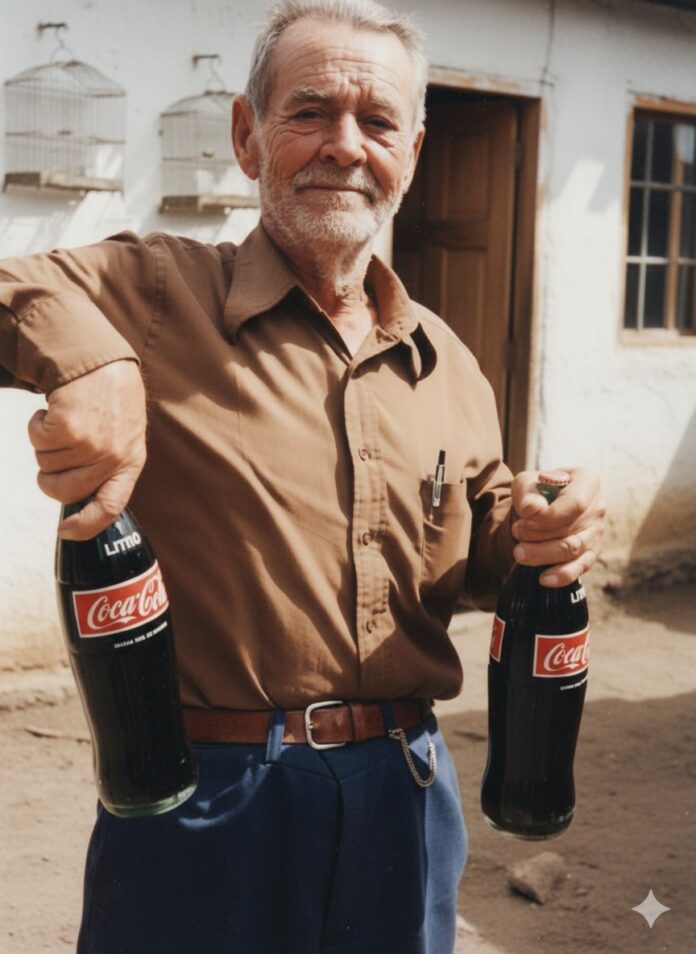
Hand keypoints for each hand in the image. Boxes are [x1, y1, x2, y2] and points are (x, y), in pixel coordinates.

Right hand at [28, 360, 146, 539]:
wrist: (101, 360)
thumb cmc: (110, 401)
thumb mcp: (124, 436)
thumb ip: (110, 467)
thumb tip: (82, 505)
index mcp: (130, 463)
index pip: (111, 507)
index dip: (86, 526)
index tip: (66, 531)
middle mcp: (113, 457)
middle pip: (64, 491)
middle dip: (48, 478)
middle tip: (53, 454)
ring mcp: (91, 444)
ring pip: (46, 464)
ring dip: (45, 444)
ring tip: (65, 421)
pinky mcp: (69, 427)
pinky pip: (37, 441)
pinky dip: (37, 426)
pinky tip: (55, 409)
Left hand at [510, 468, 605, 586]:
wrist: (540, 508)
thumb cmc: (535, 492)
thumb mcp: (525, 484)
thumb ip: (526, 494)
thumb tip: (531, 510)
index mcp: (587, 481)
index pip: (575, 503)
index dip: (548, 516)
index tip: (524, 517)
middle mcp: (598, 506)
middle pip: (571, 529)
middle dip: (538, 535)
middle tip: (515, 532)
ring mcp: (597, 531)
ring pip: (572, 550)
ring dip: (542, 554)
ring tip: (518, 552)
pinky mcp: (592, 552)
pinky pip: (580, 568)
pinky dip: (562, 575)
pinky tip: (543, 579)